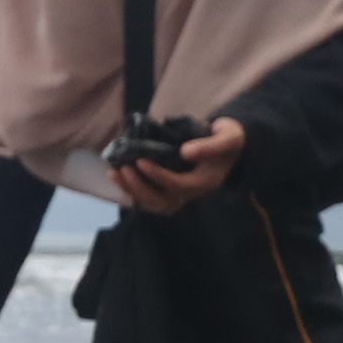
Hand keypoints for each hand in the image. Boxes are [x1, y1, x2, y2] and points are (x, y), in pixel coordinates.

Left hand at [113, 116, 245, 215]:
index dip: (157, 175)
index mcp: (204, 182)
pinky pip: (149, 196)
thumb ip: (208, 146)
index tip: (140, 160)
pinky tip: (116, 175)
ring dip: (132, 191)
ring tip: (114, 173)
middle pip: (162, 202)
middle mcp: (191, 193)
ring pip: (153, 203)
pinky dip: (131, 189)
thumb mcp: (226, 138)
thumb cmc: (227, 139)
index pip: (178, 185)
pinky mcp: (170, 188)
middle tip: (123, 169)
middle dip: (140, 188)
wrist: (229, 146)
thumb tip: (184, 152)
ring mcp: (180, 193)